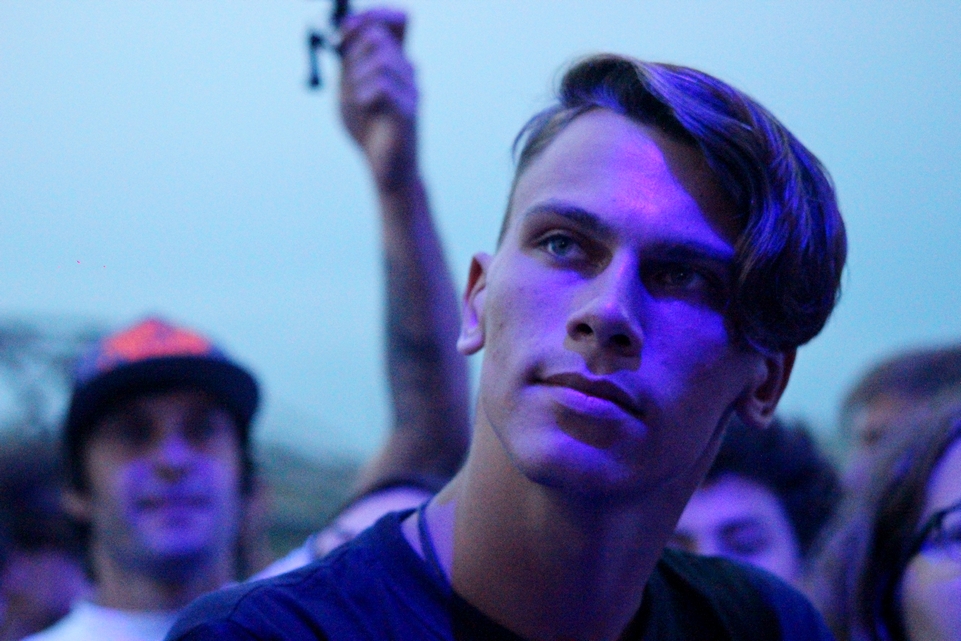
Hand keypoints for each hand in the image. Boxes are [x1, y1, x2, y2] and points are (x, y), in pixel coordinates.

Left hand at [339, 8, 417, 192]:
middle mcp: (408, 72)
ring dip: (358, 77)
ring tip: (358, 100)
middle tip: (350, 82)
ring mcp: (411, 90)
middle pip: (379, 36)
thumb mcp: (350, 89)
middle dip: (353, 54)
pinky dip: (364, 95)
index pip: (396, 21)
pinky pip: (382, 86)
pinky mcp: (408, 111)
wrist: (387, 170)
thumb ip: (349, 61)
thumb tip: (347, 27)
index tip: (345, 30)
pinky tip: (365, 109)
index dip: (372, 16)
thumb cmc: (369, 130)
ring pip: (381, 58)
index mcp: (395, 64)